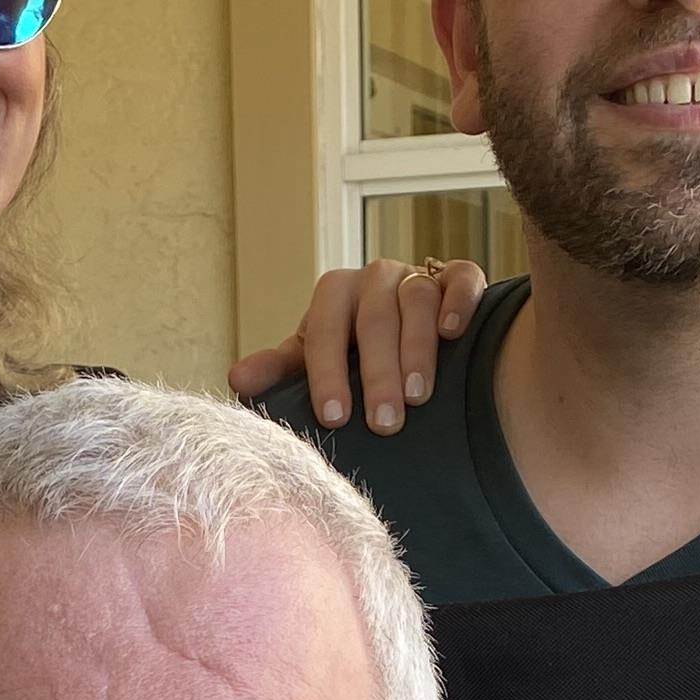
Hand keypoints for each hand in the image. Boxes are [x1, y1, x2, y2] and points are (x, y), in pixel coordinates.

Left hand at [228, 254, 488, 428]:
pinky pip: (461, 278)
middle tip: (383, 424)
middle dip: (377, 373)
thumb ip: (280, 370)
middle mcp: (374, 278)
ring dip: (417, 349)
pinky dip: (458, 302)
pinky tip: (454, 333)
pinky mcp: (458, 277)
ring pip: (417, 300)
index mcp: (334, 295)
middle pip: (374, 318)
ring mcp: (417, 275)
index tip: (335, 417)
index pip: (325, 328)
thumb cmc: (354, 352)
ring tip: (418, 397)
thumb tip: (237, 381)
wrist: (409, 330)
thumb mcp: (315, 360)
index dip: (327, 372)